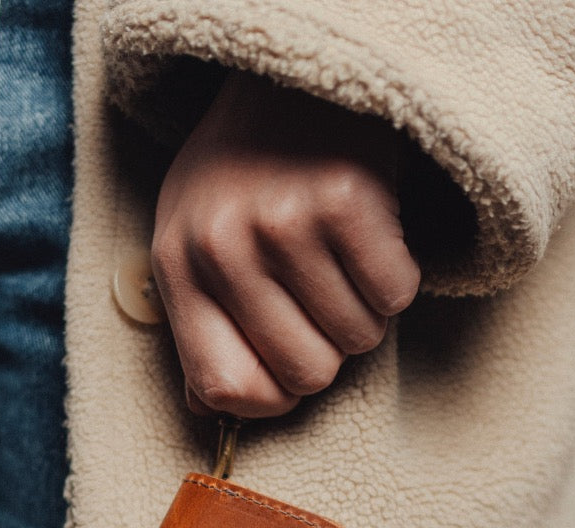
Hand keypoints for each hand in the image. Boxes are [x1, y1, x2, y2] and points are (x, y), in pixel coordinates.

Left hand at [150, 70, 420, 418]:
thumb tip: (209, 409)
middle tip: (325, 306)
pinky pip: (394, 293)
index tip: (288, 378)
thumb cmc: (242, 169)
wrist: (290, 71)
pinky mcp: (346, 196)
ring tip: (345, 262)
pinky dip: (396, 279)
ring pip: (358, 338)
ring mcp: (284, 220)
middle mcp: (223, 245)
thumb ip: (200, 325)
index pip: (223, 388)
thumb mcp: (194, 239)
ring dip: (365, 313)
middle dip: (329, 354)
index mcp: (178, 265)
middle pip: (305, 373)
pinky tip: (373, 240)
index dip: (270, 401)